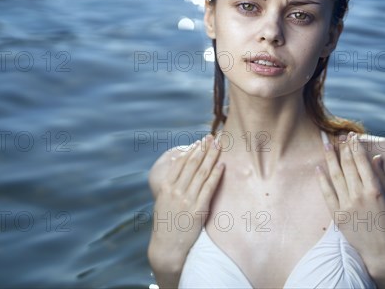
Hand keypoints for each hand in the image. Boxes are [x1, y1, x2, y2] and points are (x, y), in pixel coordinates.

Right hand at [149, 134, 224, 270]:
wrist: (167, 247)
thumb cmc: (166, 224)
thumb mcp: (162, 202)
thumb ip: (169, 186)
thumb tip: (176, 170)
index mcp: (165, 187)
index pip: (180, 163)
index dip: (191, 151)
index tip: (199, 141)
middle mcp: (175, 191)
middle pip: (192, 164)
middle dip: (203, 149)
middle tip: (212, 137)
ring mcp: (187, 200)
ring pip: (202, 173)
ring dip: (211, 157)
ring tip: (219, 145)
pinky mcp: (198, 210)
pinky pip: (209, 188)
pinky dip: (216, 175)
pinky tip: (222, 165)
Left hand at [315, 131, 384, 281]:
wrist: (384, 253)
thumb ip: (382, 178)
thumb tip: (376, 158)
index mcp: (375, 190)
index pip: (362, 162)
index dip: (356, 147)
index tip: (352, 137)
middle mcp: (360, 196)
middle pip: (348, 166)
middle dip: (343, 148)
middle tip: (337, 136)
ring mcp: (347, 206)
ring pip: (335, 176)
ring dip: (330, 159)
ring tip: (326, 145)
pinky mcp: (338, 216)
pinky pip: (327, 194)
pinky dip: (322, 180)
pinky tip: (318, 168)